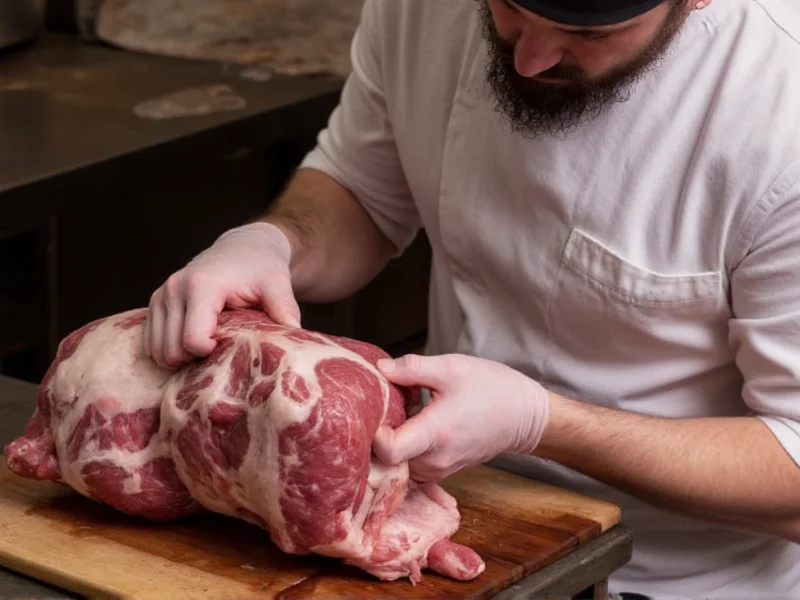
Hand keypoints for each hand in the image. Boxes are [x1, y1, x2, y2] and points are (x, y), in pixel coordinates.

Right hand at [144, 222, 300, 368]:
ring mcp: (161, 296)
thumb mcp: (278, 285)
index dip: (210, 353)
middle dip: (195, 359)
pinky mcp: (156, 302)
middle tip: (220, 349)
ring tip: (209, 346)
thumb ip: (285, 308)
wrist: (244, 247)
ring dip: (182, 357)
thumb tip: (294, 336)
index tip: (228, 345)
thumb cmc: (262, 268)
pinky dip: (171, 349)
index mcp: (202, 285)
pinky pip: (152, 342)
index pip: (192, 340)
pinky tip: (194, 342)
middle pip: (172, 350)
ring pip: (158, 350)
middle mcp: (174, 289)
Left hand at [372, 353, 549, 481]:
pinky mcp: (443, 470)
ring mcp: (440, 468)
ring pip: (399, 464)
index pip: (387, 451)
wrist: (524, 416)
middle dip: (382, 434)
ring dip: (395, 441)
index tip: (378, 411)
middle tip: (388, 407)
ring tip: (404, 413)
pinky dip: (408, 448)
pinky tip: (416, 423)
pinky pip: (413, 464)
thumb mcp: (451, 368)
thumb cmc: (492, 389)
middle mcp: (435, 459)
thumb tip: (380, 369)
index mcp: (435, 434)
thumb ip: (411, 368)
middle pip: (388, 459)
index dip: (375, 432)